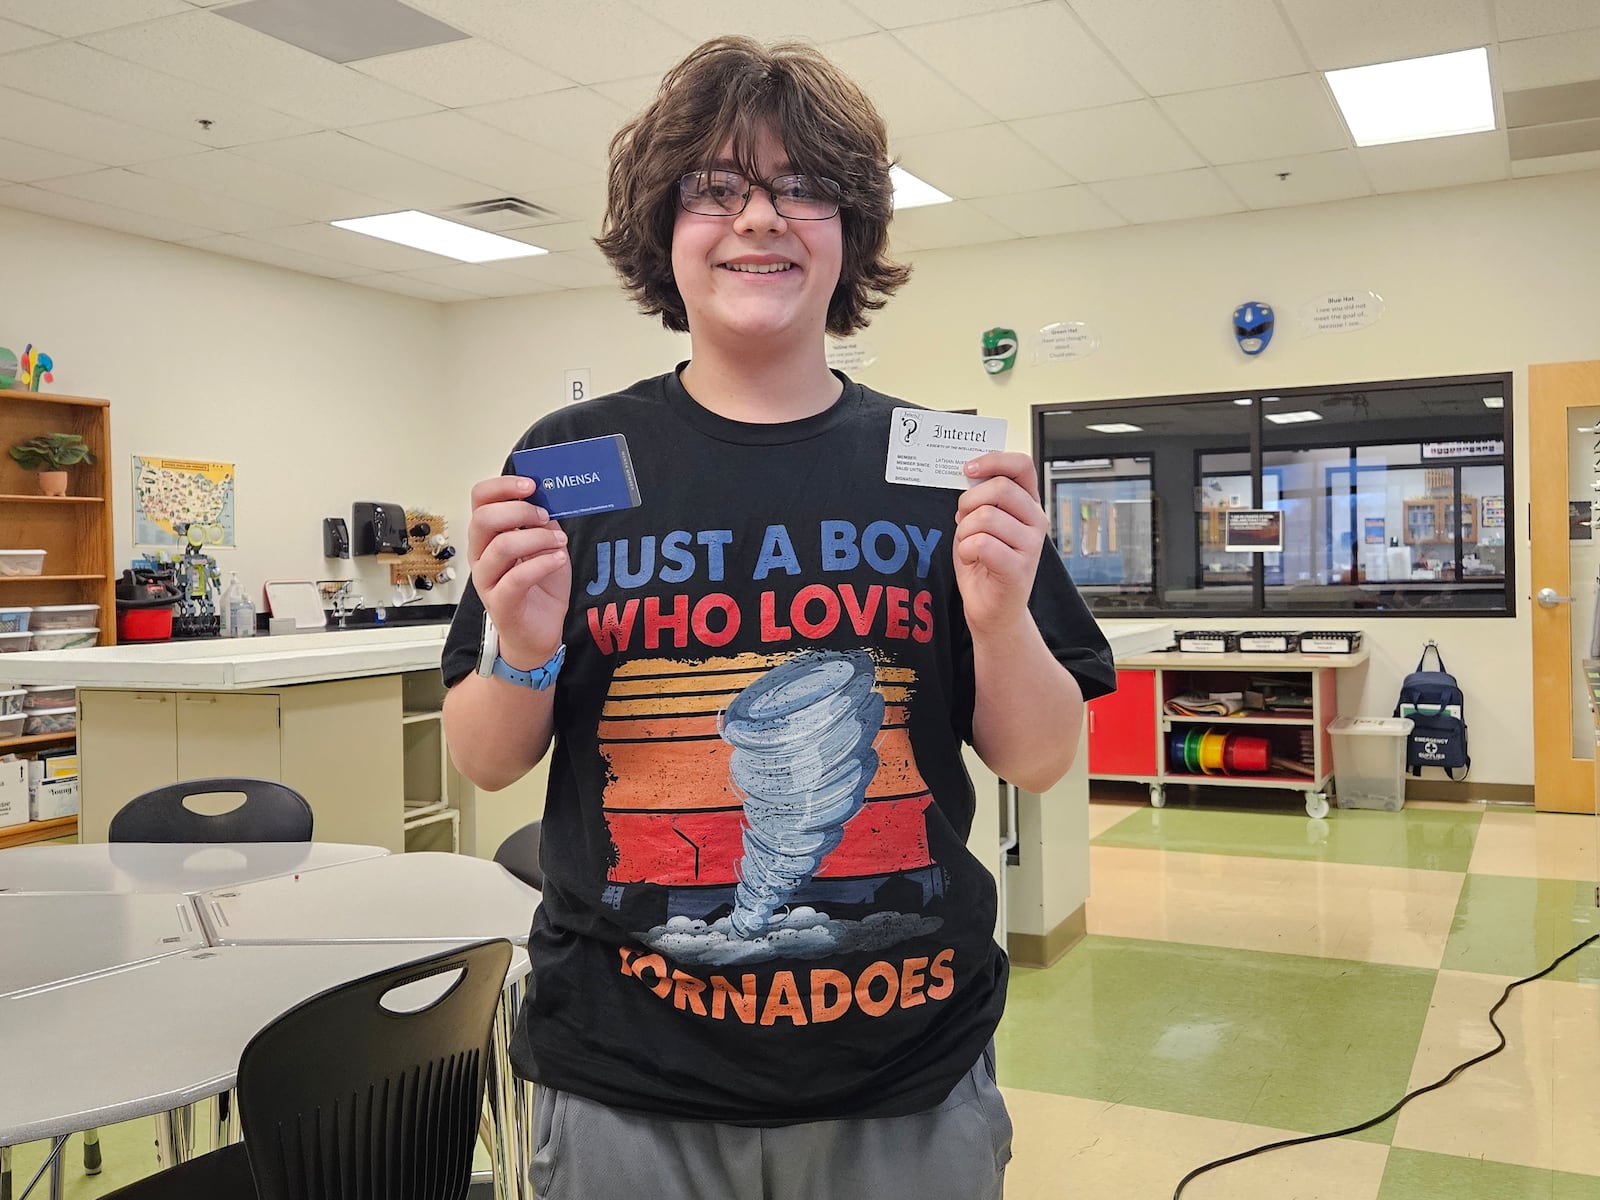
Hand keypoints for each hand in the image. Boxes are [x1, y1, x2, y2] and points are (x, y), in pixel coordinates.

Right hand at [467, 476, 570, 668]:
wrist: (539, 632)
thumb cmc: (539, 587)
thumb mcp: (546, 546)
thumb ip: (543, 523)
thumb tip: (549, 499)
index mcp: (488, 535)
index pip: (480, 499)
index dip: (502, 486)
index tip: (530, 484)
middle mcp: (481, 555)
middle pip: (484, 519)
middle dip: (519, 510)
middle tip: (545, 517)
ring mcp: (487, 580)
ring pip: (501, 546)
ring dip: (537, 538)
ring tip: (559, 542)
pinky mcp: (500, 602)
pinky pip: (517, 577)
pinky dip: (542, 563)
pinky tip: (558, 559)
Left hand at [954, 451, 1046, 635]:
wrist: (993, 610)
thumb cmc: (984, 563)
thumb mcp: (979, 522)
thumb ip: (980, 498)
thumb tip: (970, 475)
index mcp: (1028, 504)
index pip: (1022, 465)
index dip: (994, 460)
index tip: (969, 469)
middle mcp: (1036, 521)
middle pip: (1000, 489)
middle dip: (969, 502)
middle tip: (963, 520)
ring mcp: (1031, 545)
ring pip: (986, 516)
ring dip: (965, 531)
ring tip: (969, 546)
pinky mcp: (1019, 568)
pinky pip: (982, 544)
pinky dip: (966, 550)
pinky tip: (971, 559)